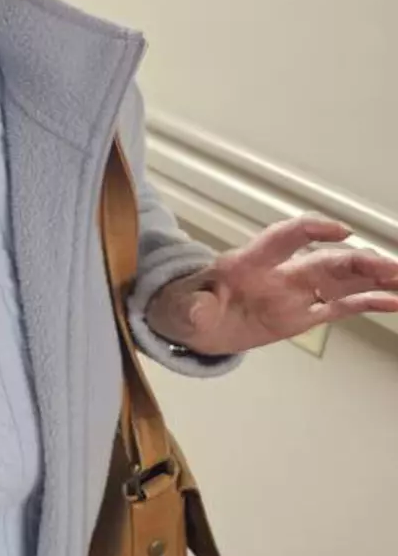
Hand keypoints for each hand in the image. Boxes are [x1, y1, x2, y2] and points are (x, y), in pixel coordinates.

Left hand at [145, 217, 397, 356]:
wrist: (189, 324)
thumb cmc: (183, 306)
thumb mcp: (179, 309)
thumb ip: (191, 308)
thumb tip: (198, 310)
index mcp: (247, 263)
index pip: (282, 238)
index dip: (310, 231)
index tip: (340, 232)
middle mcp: (278, 273)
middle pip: (322, 261)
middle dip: (356, 261)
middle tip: (390, 265)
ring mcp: (293, 293)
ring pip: (340, 281)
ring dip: (372, 277)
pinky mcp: (301, 315)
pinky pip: (339, 307)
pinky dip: (367, 303)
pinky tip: (394, 301)